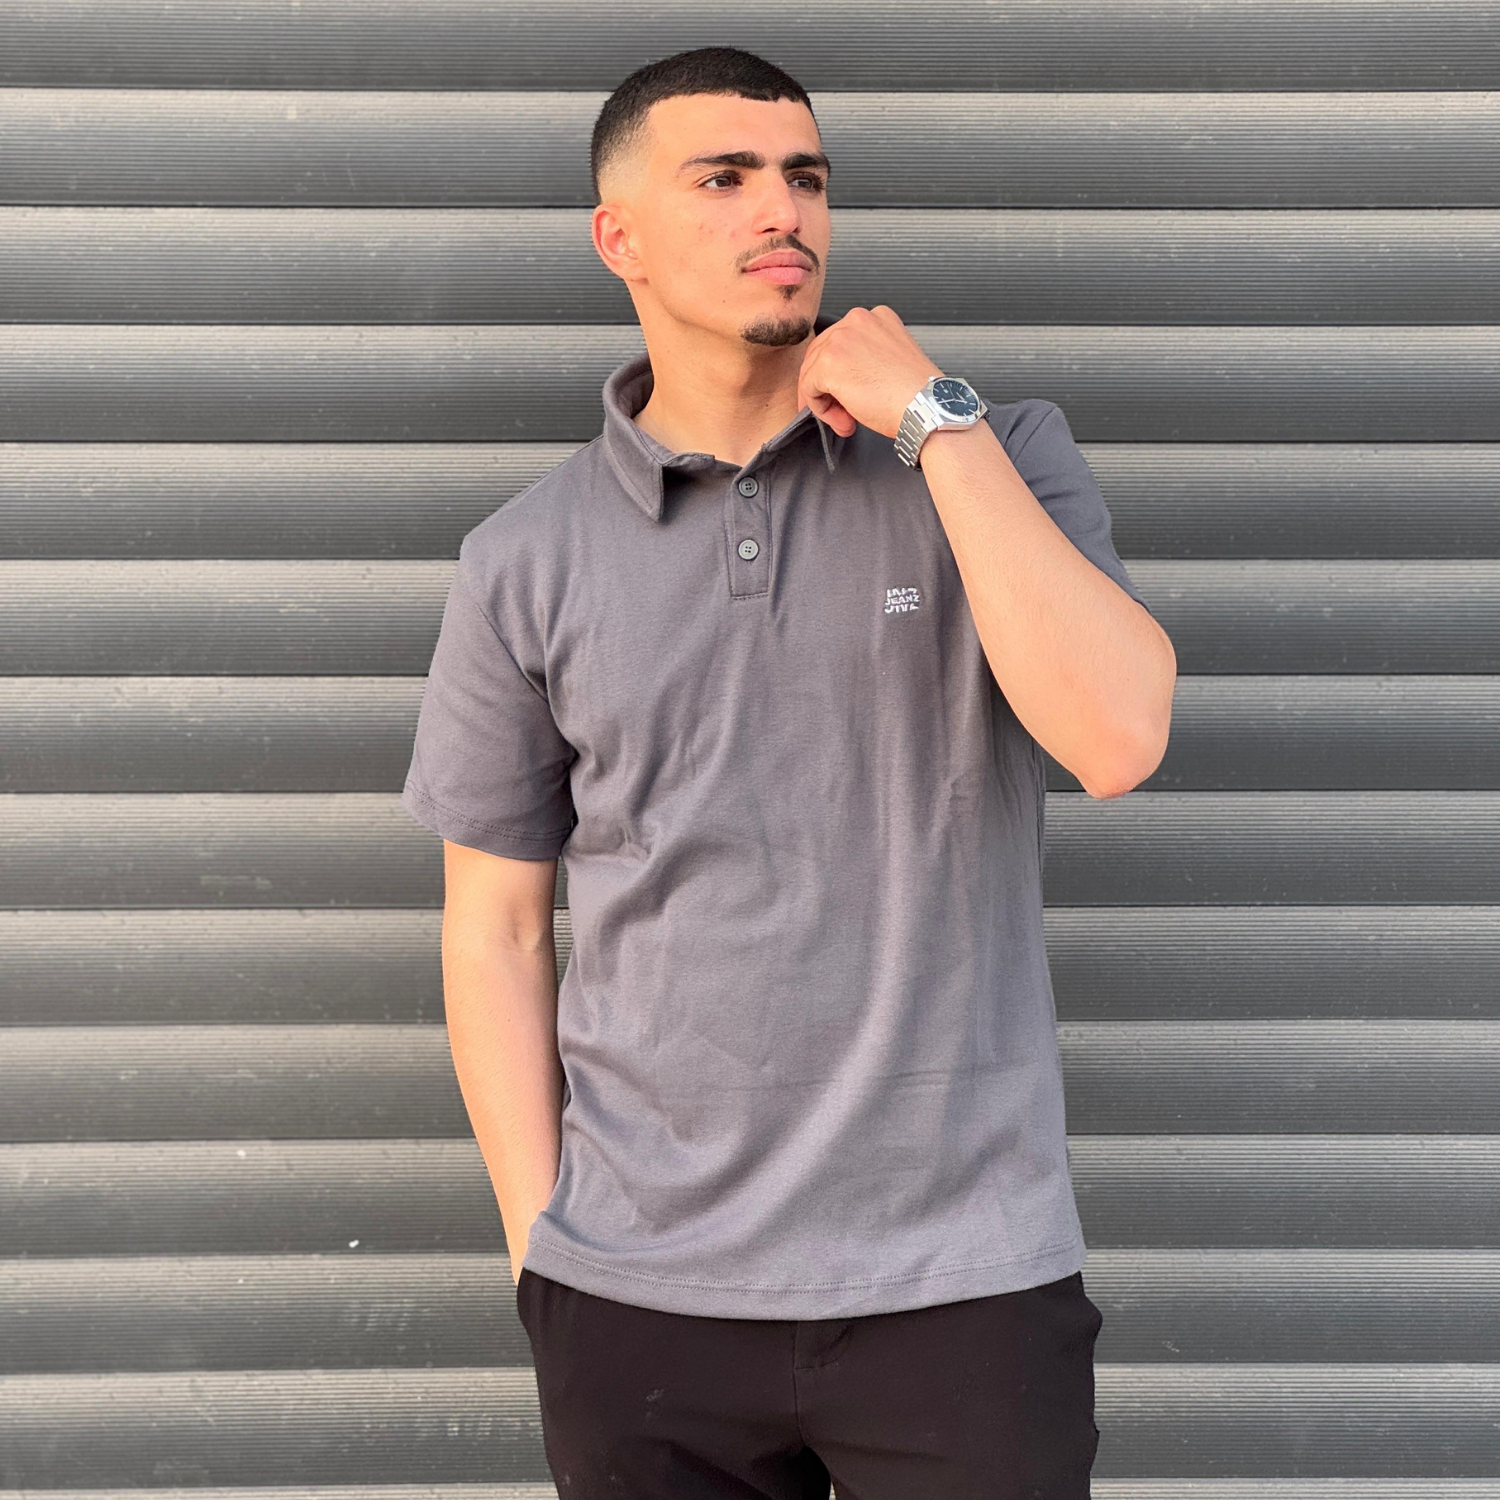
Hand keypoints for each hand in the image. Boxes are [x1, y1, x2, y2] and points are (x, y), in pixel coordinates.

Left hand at [796, 305, 944, 439]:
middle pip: (821, 353)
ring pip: (812, 371)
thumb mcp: (890, 359)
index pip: (841, 342)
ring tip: (847, 421)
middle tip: (841, 413)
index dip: (840, 374)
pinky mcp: (829, 362)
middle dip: (828, 388)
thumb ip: (865, 358)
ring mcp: (841, 339)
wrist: (925, 407)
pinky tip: (845, 421)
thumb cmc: (916, 394)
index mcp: (875, 316)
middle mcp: (856, 320)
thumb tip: (839, 379)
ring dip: (826, 401)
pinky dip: (821, 409)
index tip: (845, 395)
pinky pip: (809, 388)